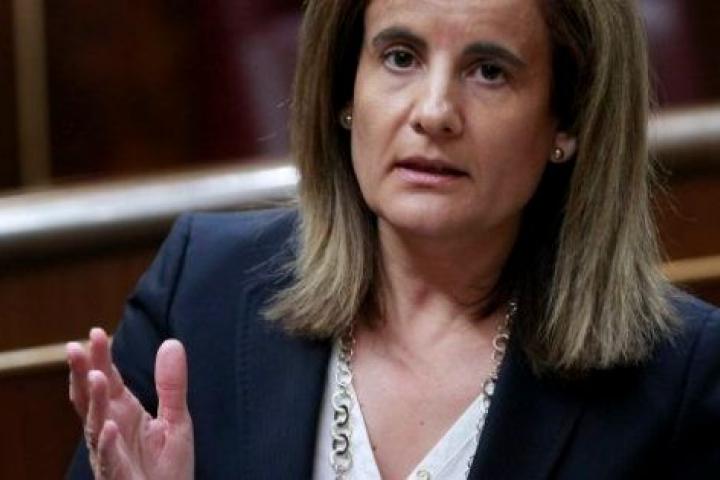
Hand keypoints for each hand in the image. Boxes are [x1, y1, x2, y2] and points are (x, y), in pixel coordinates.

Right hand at [67, 328, 193, 478]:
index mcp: (124, 412)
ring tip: (96, 378)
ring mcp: (110, 452)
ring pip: (95, 424)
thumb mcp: (177, 419)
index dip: (101, 357)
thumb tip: (172, 342)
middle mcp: (111, 429)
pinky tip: (110, 426)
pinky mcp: (117, 476)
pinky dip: (107, 442)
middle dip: (83, 373)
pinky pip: (109, 459)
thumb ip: (171, 384)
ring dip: (94, 402)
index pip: (108, 380)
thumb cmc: (167, 467)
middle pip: (90, 397)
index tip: (95, 333)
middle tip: (75, 347)